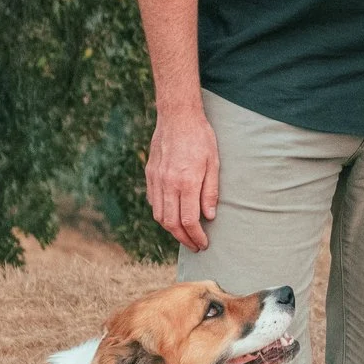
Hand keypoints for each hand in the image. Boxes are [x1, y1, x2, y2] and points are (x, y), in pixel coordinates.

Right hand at [145, 106, 218, 252]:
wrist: (177, 117)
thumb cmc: (200, 138)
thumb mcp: (213, 163)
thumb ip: (210, 191)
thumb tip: (209, 217)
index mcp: (186, 182)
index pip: (189, 220)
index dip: (196, 237)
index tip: (204, 244)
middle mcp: (168, 184)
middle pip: (171, 223)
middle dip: (183, 239)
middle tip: (195, 245)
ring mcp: (156, 180)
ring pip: (159, 215)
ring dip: (171, 230)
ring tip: (184, 235)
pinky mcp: (150, 175)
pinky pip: (153, 202)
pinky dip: (162, 214)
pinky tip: (172, 215)